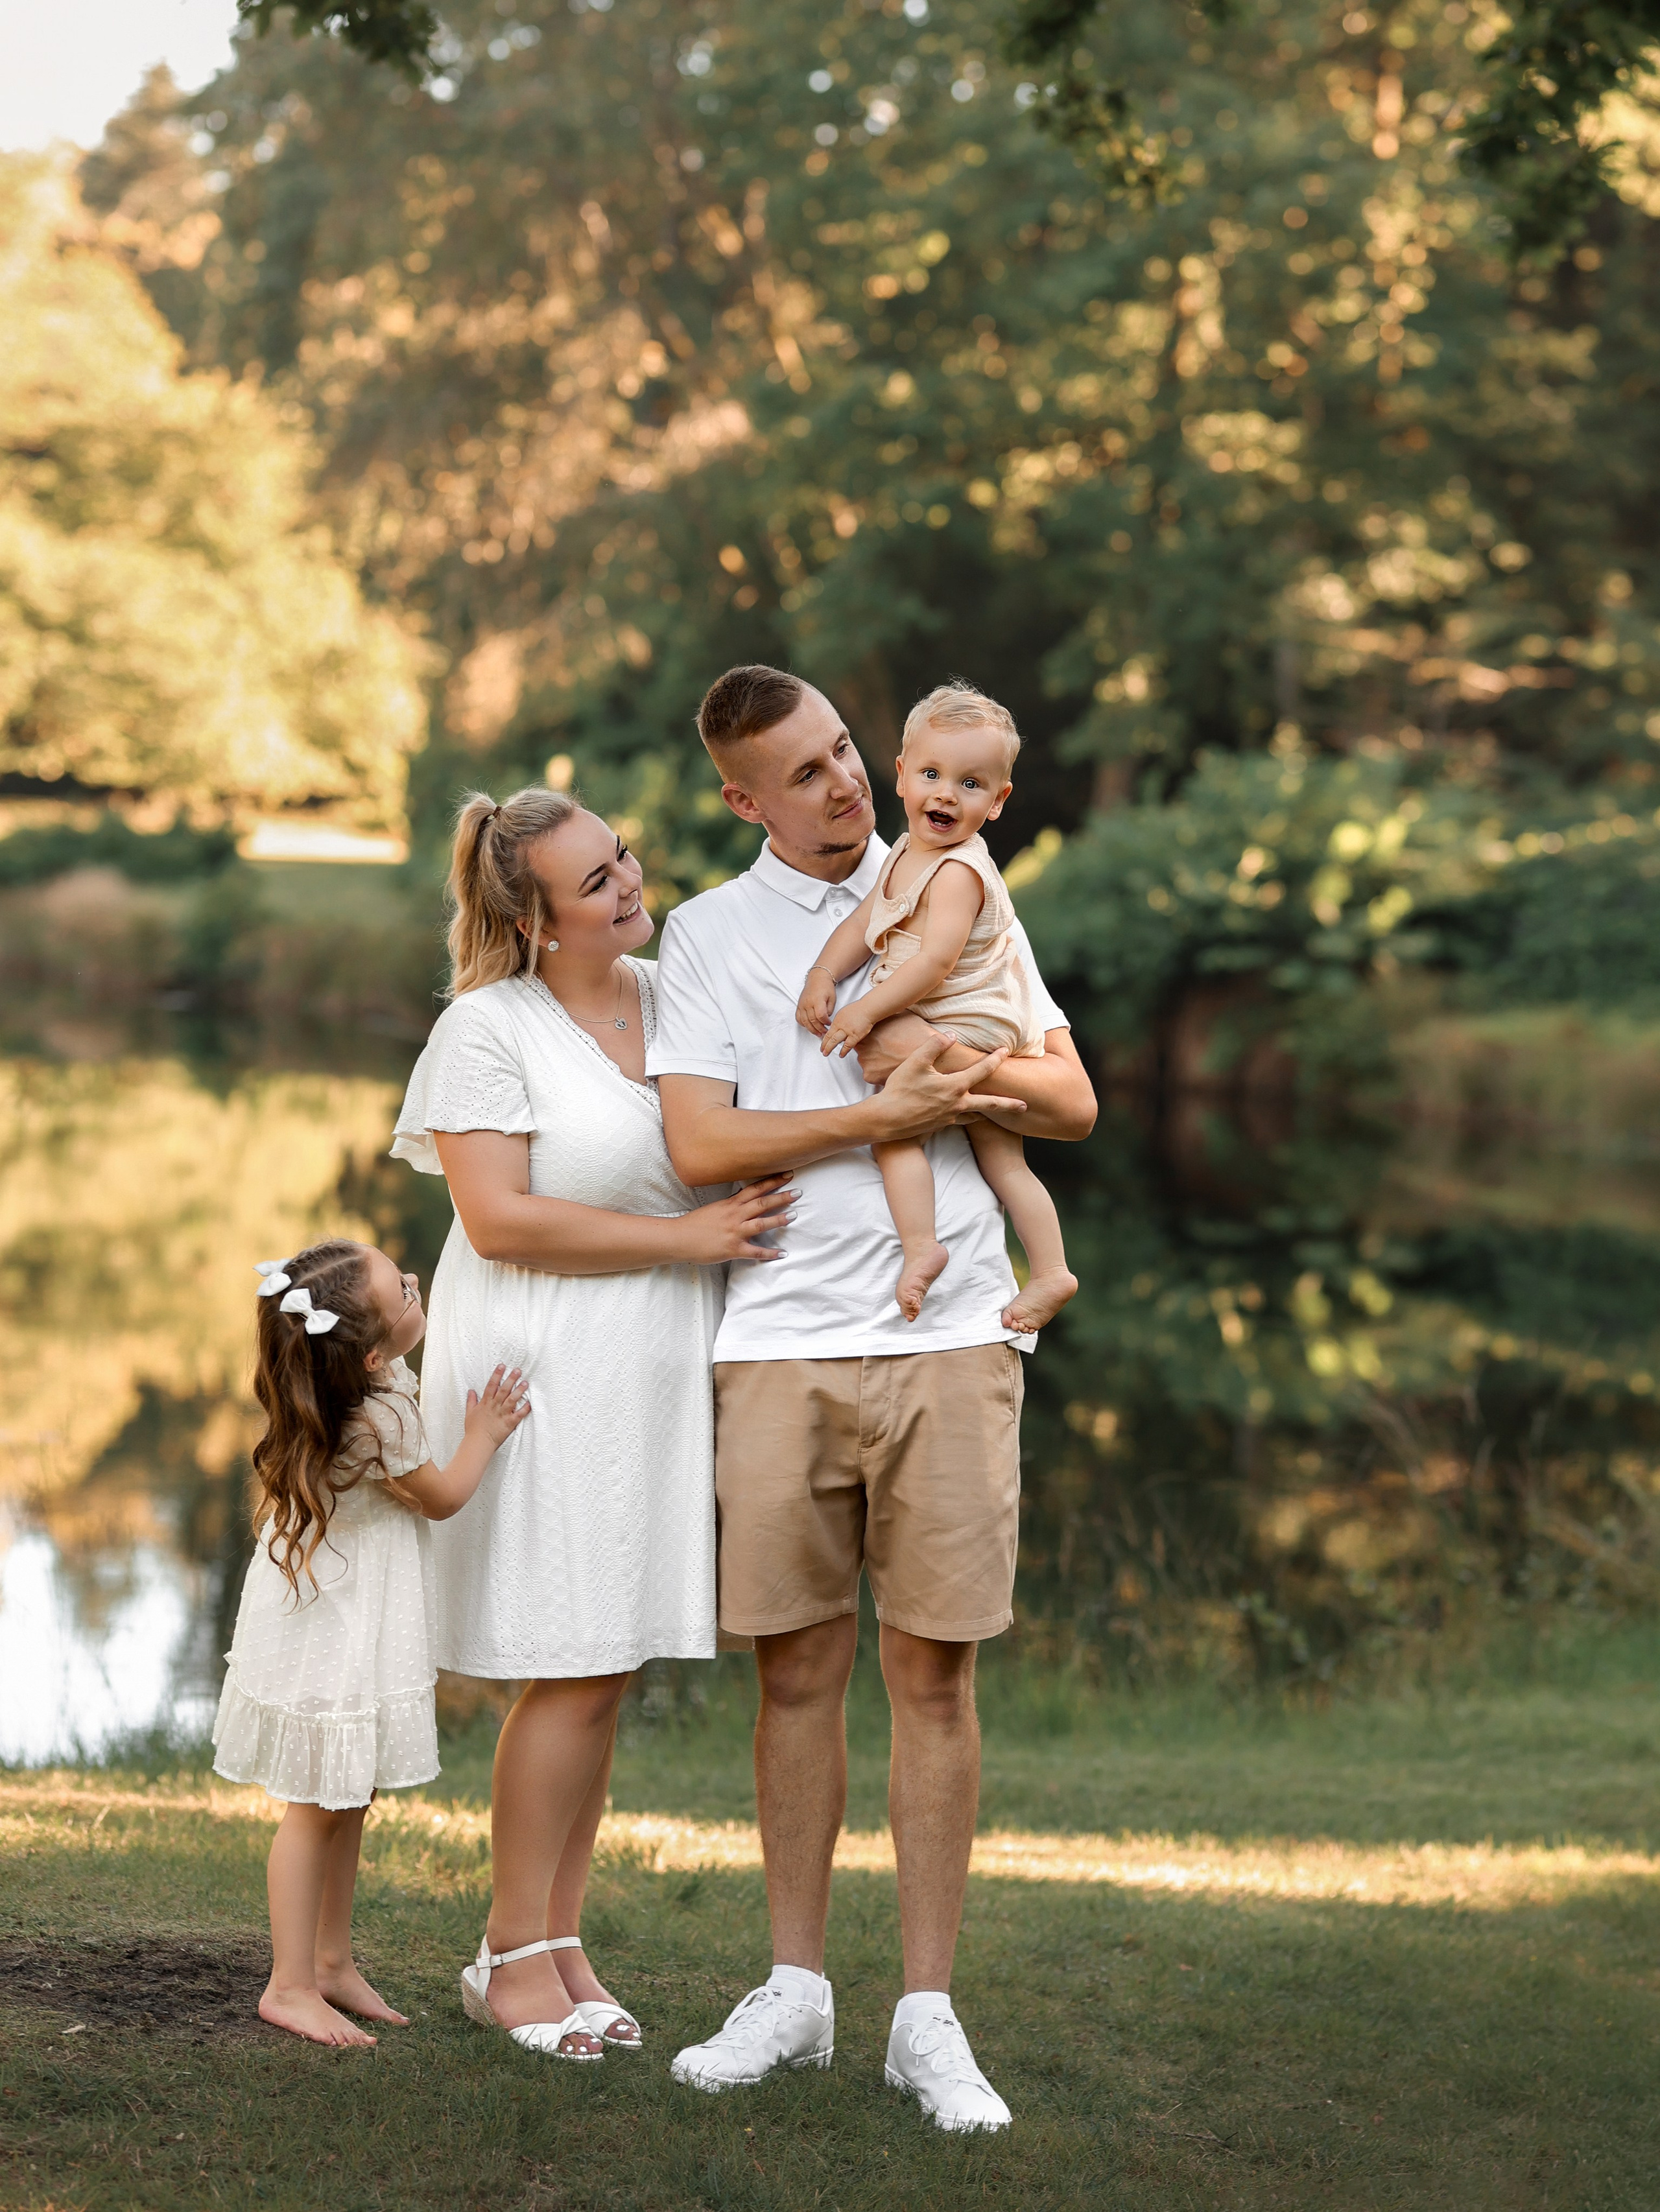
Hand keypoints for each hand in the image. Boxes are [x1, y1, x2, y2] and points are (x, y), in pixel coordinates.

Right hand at [464, 1365, 531, 1447]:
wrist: (478, 1443)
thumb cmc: (474, 1429)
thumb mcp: (469, 1413)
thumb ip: (471, 1401)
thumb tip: (471, 1391)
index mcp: (485, 1403)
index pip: (491, 1385)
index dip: (497, 1375)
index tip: (502, 1366)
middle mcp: (495, 1406)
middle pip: (504, 1390)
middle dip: (511, 1379)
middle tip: (517, 1370)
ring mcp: (502, 1414)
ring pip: (512, 1399)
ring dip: (519, 1390)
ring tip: (525, 1383)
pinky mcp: (509, 1423)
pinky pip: (518, 1414)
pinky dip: (525, 1409)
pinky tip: (530, 1402)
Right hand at [674, 1174, 795, 1262]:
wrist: (678, 1238)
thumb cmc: (694, 1224)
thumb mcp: (714, 1209)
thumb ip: (731, 1205)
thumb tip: (745, 1201)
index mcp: (730, 1205)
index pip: (754, 1189)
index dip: (772, 1181)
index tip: (787, 1175)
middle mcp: (734, 1216)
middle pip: (761, 1203)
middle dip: (781, 1197)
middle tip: (798, 1192)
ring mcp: (734, 1232)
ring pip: (761, 1224)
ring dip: (778, 1220)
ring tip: (794, 1216)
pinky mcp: (733, 1249)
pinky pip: (755, 1251)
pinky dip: (769, 1253)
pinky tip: (782, 1253)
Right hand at [796, 969, 836, 1035]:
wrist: (817, 978)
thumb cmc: (826, 987)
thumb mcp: (832, 998)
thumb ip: (829, 1010)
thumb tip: (825, 1020)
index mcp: (817, 1000)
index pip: (820, 1016)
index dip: (825, 1022)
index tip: (829, 1024)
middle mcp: (808, 1003)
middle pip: (812, 1020)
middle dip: (819, 1028)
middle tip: (825, 1032)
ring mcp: (802, 1005)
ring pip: (804, 1021)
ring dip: (811, 1029)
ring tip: (818, 1033)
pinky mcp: (799, 1006)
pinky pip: (798, 1018)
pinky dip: (803, 1024)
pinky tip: (809, 1026)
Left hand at [821, 1006, 872, 1058]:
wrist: (867, 1009)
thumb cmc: (858, 1010)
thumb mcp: (843, 1013)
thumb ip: (838, 1022)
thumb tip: (834, 1028)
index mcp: (837, 1021)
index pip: (828, 1032)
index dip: (824, 1040)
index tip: (822, 1044)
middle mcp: (841, 1026)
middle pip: (829, 1037)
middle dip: (824, 1045)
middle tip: (822, 1051)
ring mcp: (847, 1031)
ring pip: (835, 1041)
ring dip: (829, 1048)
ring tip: (826, 1053)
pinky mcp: (855, 1036)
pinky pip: (848, 1045)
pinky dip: (843, 1051)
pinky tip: (841, 1055)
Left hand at [855, 1021, 951, 1087]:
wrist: (931, 1055)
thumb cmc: (919, 1035)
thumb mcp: (903, 1016)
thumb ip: (889, 1017)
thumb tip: (887, 1014)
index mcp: (869, 1030)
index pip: (862, 1033)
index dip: (872, 1037)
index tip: (881, 1039)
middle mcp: (863, 1045)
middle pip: (863, 1048)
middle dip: (873, 1050)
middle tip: (889, 1050)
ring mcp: (864, 1061)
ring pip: (867, 1062)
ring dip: (876, 1062)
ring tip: (893, 1060)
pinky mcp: (869, 1076)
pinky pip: (872, 1074)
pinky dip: (880, 1073)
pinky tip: (892, 1068)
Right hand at [869, 1029, 1025, 1140]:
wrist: (886, 1121)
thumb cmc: (899, 1090)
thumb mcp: (915, 1063)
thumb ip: (935, 1046)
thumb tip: (951, 1036)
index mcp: (954, 1087)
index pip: (982, 1071)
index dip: (995, 1059)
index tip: (1005, 1051)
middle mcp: (957, 1105)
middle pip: (991, 1104)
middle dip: (1009, 1104)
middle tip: (1025, 1106)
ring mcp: (950, 1118)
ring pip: (976, 1115)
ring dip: (990, 1112)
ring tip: (1000, 1112)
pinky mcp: (940, 1126)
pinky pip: (961, 1120)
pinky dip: (970, 1117)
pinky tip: (967, 1114)